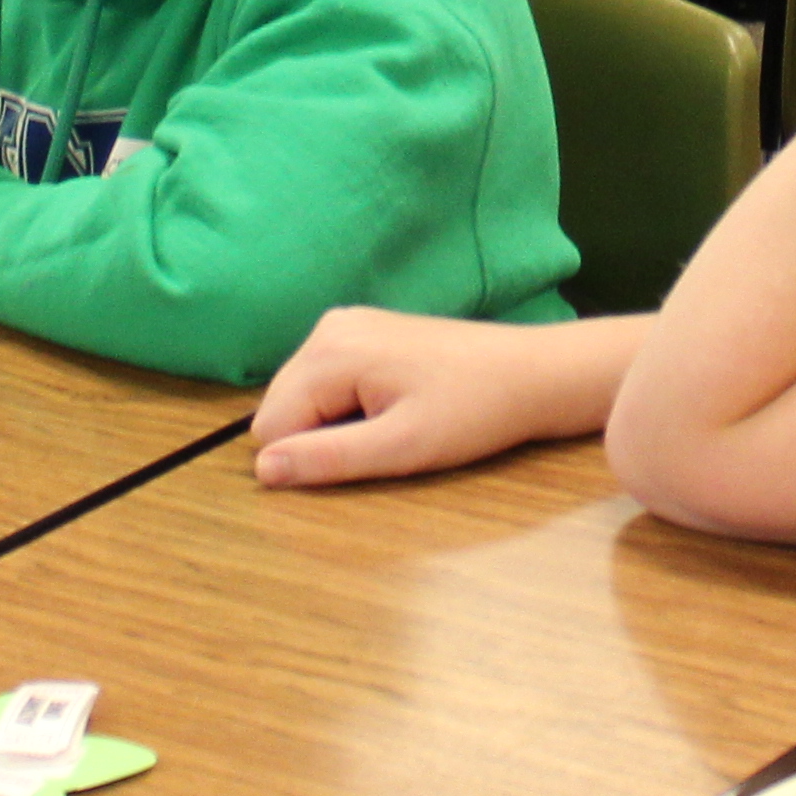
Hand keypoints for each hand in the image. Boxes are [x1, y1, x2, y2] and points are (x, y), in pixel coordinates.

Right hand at [250, 307, 594, 488]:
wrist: (533, 374)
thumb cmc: (474, 413)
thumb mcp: (400, 448)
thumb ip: (326, 459)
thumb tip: (262, 471)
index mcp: (330, 351)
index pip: (271, 426)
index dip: (312, 457)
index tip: (370, 451)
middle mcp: (328, 327)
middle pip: (282, 407)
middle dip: (321, 436)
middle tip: (386, 437)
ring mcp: (346, 324)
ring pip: (302, 397)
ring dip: (336, 423)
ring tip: (395, 420)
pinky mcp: (365, 331)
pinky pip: (327, 382)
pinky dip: (350, 405)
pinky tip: (396, 405)